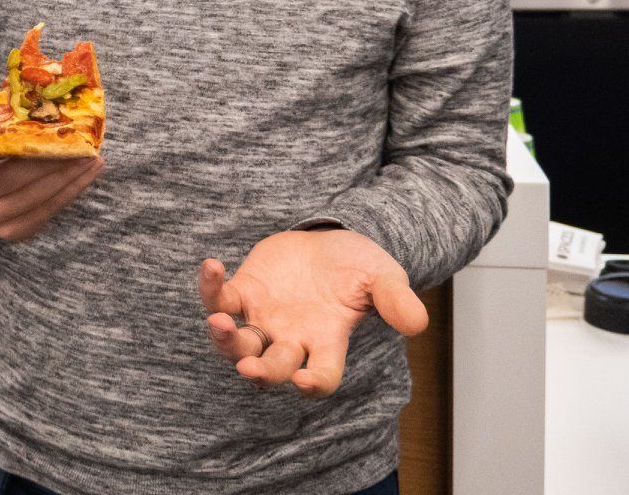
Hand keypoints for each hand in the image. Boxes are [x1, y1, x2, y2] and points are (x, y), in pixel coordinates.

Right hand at [0, 147, 102, 241]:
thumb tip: (36, 100)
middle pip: (4, 182)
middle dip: (44, 163)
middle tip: (76, 146)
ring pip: (29, 200)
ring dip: (65, 178)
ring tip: (91, 159)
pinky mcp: (10, 232)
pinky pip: (44, 213)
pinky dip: (68, 193)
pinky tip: (85, 175)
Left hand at [197, 229, 428, 397]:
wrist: (329, 243)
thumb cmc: (358, 268)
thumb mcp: (384, 278)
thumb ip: (396, 300)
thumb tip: (417, 323)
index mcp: (327, 343)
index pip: (321, 377)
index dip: (313, 385)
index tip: (304, 382)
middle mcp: (291, 339)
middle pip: (272, 368)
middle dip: (261, 371)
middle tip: (248, 368)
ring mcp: (264, 319)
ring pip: (237, 344)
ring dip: (225, 340)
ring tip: (217, 323)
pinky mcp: (244, 293)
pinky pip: (220, 298)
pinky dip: (211, 288)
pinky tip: (211, 266)